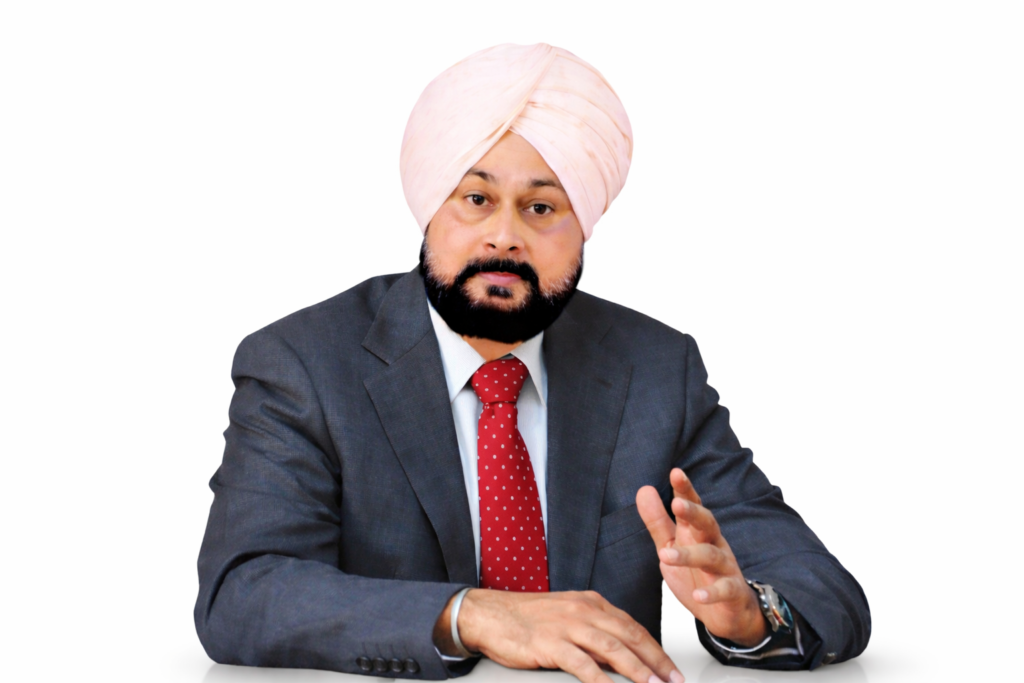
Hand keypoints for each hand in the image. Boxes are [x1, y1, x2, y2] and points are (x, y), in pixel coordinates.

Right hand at [437, 588, 683, 682]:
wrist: (489, 614)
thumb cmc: (526, 618)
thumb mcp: (566, 616)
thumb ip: (594, 631)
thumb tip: (620, 655)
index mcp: (590, 602)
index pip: (632, 627)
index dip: (655, 649)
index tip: (670, 669)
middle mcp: (584, 610)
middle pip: (630, 636)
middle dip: (657, 662)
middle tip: (674, 681)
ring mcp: (567, 626)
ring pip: (613, 649)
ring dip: (639, 671)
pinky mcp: (550, 643)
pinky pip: (583, 664)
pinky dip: (601, 679)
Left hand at [636, 468, 766, 646]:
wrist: (726, 612)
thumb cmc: (697, 573)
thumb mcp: (672, 545)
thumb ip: (657, 521)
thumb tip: (643, 489)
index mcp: (697, 531)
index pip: (693, 505)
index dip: (685, 489)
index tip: (676, 472)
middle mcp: (714, 544)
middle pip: (707, 523)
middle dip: (694, 512)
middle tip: (676, 504)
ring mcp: (725, 567)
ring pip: (711, 556)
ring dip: (689, 556)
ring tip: (665, 556)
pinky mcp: (732, 592)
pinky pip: (725, 590)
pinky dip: (712, 593)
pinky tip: (698, 596)